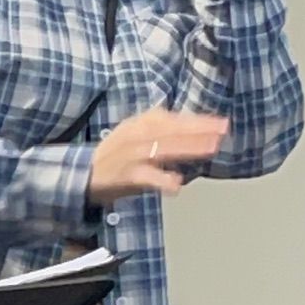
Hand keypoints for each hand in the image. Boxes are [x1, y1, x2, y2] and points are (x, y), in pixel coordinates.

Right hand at [88, 106, 227, 205]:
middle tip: (223, 130)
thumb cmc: (112, 156)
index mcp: (139, 124)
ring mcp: (132, 155)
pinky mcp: (126, 176)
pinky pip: (147, 178)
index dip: (198, 120)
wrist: (81, 175)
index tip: (220, 122)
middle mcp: (137, 136)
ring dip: (189, 147)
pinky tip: (177, 185)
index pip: (173, 119)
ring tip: (211, 148)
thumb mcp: (132, 133)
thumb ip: (157, 127)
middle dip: (200, 130)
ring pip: (164, 148)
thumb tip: (186, 124)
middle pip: (173, 130)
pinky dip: (162, 180)